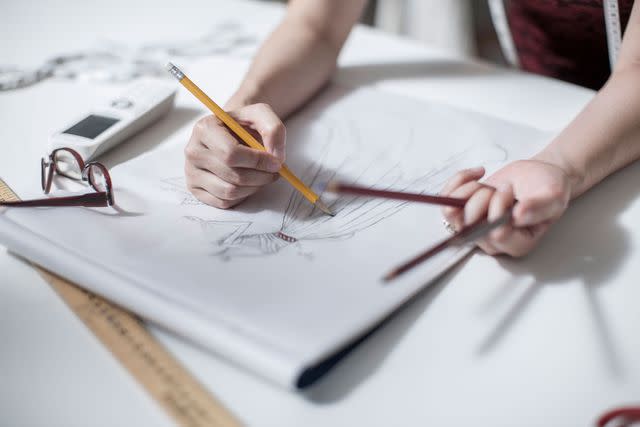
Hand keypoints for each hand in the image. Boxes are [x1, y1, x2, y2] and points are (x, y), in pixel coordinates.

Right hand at [184, 103, 285, 208]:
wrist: (230, 131)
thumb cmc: (244, 125)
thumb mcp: (261, 114)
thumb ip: (274, 129)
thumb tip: (276, 157)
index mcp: (205, 129)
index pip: (231, 154)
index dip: (258, 162)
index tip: (275, 162)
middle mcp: (193, 151)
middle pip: (233, 176)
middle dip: (260, 176)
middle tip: (273, 171)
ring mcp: (191, 172)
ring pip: (229, 192)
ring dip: (254, 187)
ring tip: (262, 176)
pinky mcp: (195, 189)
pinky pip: (224, 202)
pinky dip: (242, 196)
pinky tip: (247, 183)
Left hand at [440, 160, 571, 256]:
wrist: (535, 177)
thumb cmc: (547, 188)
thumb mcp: (554, 195)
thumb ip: (539, 207)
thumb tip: (518, 216)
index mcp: (517, 244)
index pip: (496, 235)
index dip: (498, 209)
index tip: (509, 191)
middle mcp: (492, 241)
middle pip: (470, 223)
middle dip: (486, 197)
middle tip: (505, 188)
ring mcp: (475, 227)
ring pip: (452, 212)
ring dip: (470, 190)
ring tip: (491, 186)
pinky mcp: (463, 211)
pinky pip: (445, 199)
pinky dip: (459, 180)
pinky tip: (478, 174)